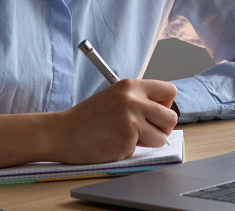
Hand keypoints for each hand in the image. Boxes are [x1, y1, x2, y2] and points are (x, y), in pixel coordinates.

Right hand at [46, 79, 178, 164]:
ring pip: (162, 137)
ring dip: (150, 142)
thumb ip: (138, 100)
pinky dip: (131, 149)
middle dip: (162, 128)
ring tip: (127, 137)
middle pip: (171, 117)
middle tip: (145, 130)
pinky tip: (114, 143)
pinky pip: (143, 149)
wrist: (62, 133)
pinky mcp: (126, 140)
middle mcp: (133, 100)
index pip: (170, 91)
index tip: (153, 113)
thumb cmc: (88, 117)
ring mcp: (131, 121)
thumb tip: (165, 111)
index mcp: (131, 86)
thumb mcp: (114, 97)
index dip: (165, 105)